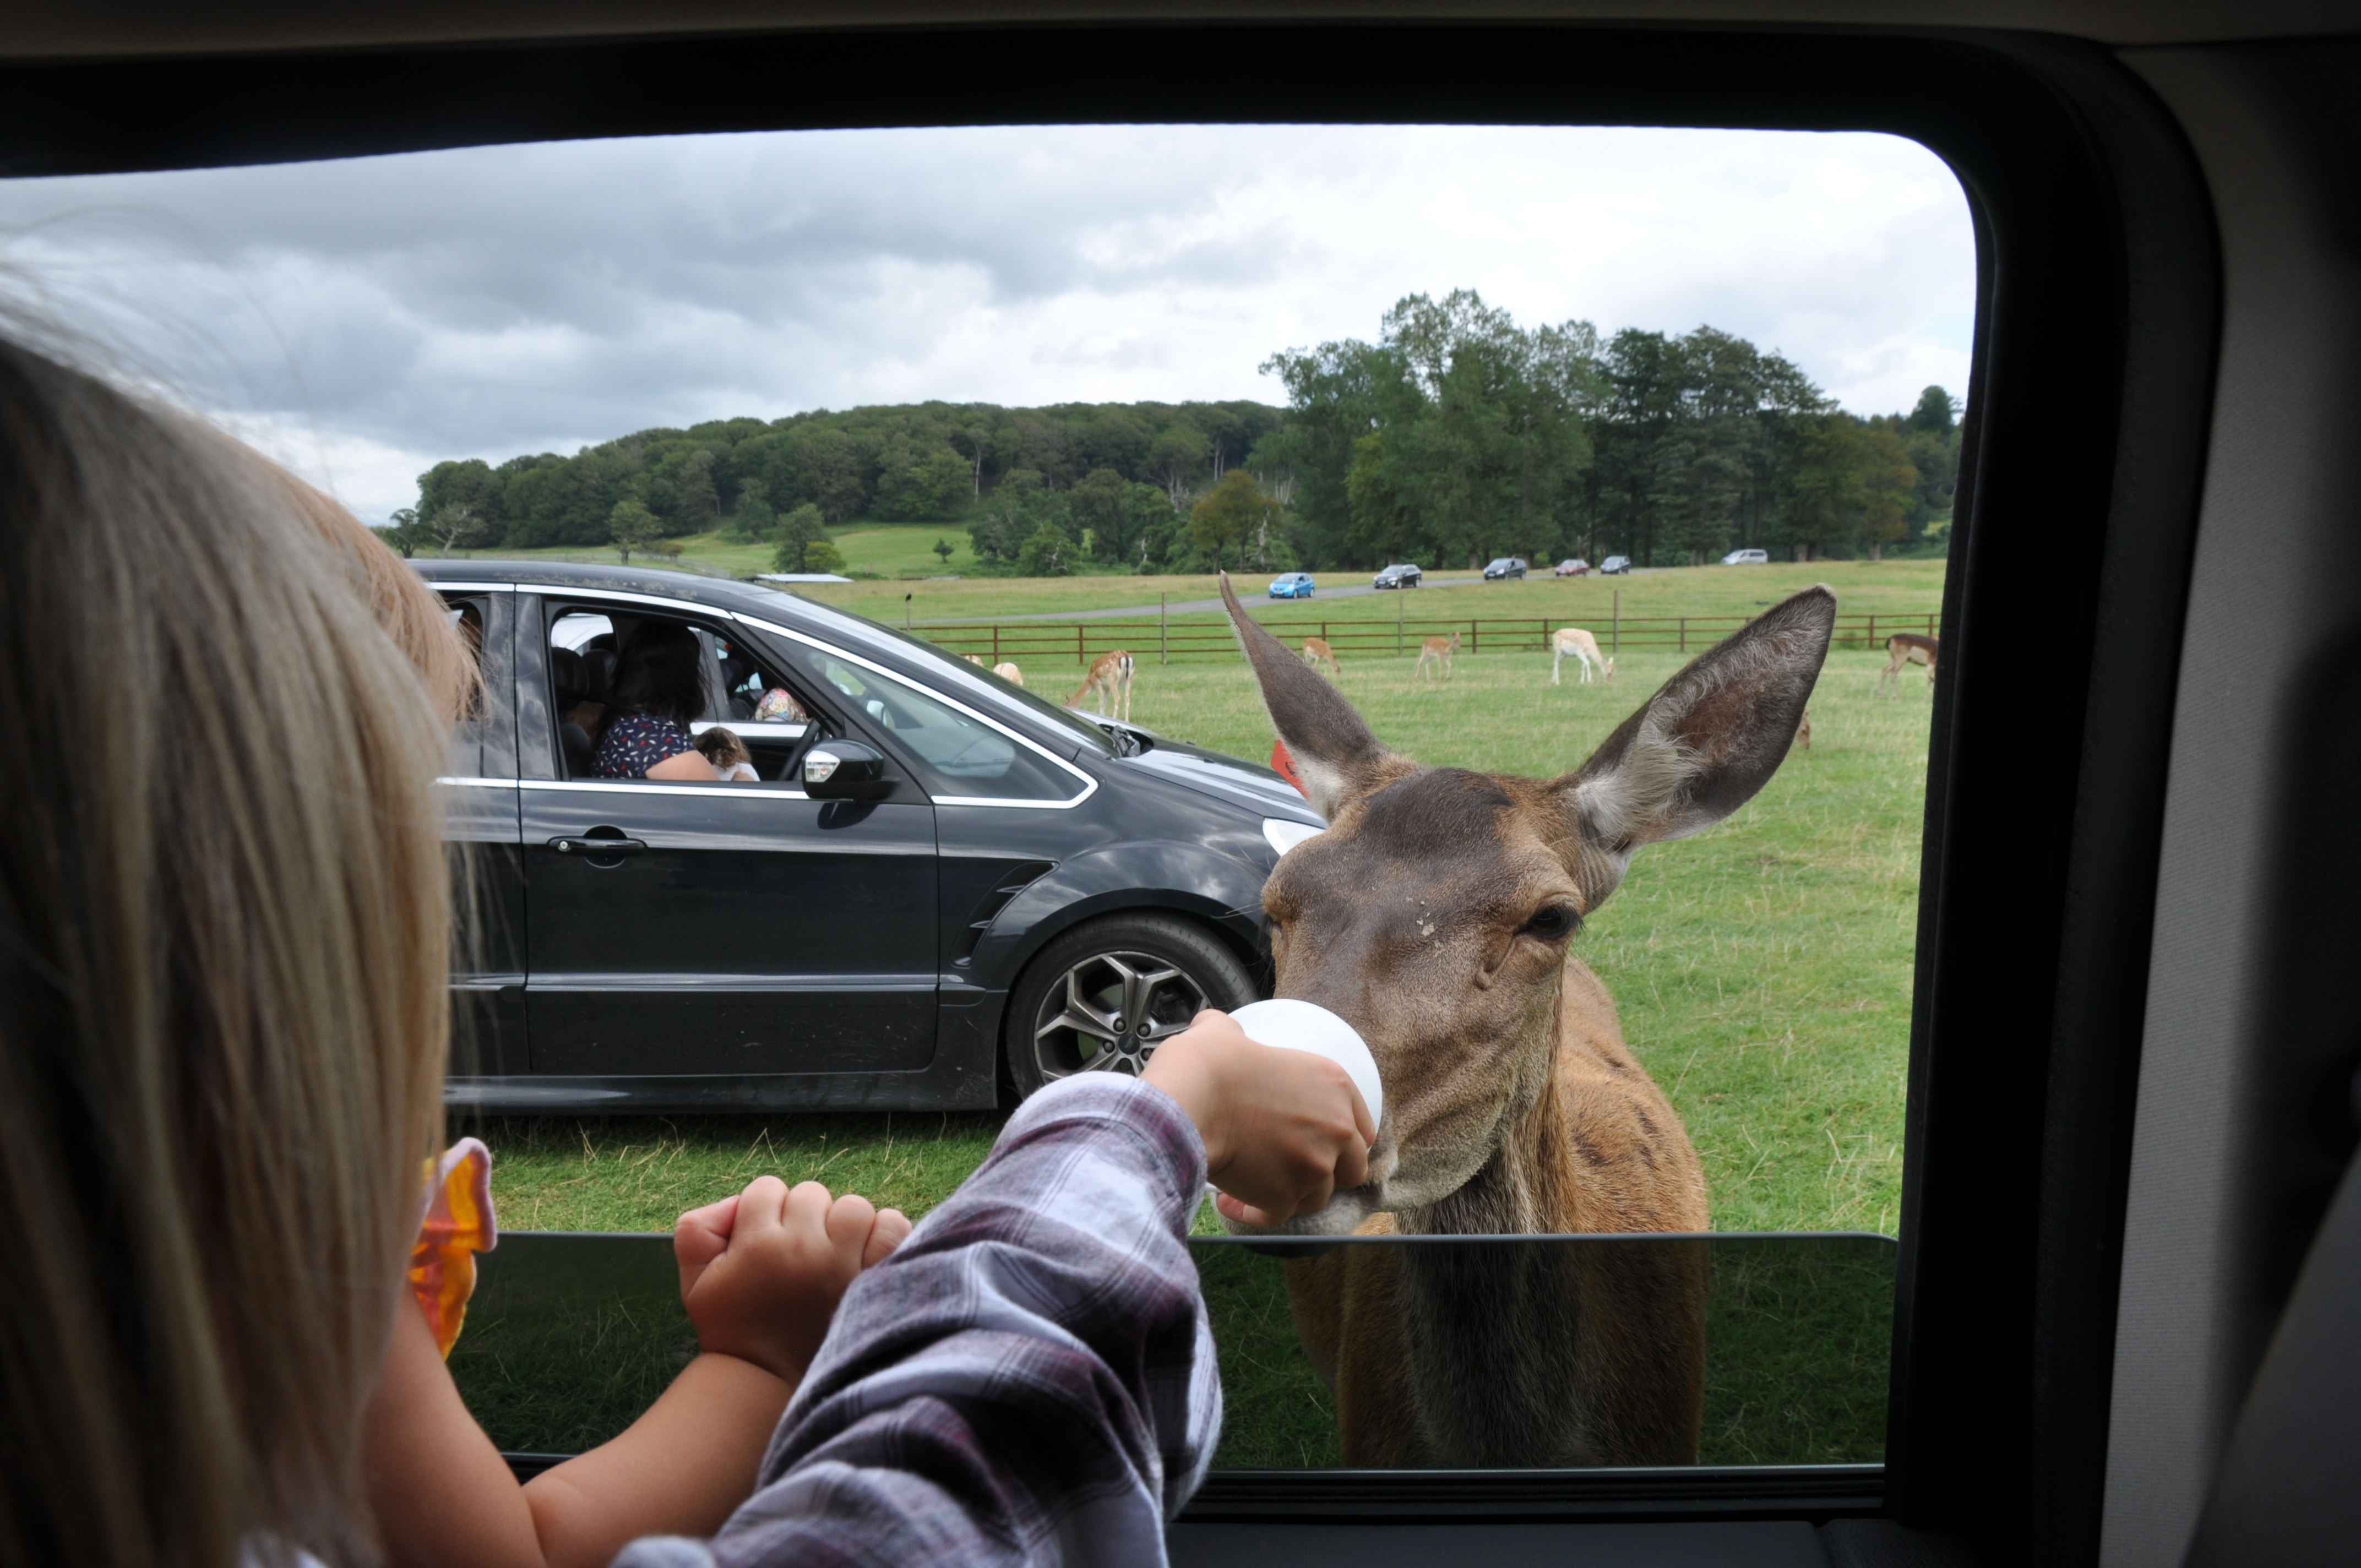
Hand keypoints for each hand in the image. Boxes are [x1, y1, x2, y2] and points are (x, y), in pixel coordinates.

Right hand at [674, 1178, 912, 1385]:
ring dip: (843, 1225)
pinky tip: (865, 1257)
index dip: (764, 1212)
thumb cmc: (733, 1330)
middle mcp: (802, 1248)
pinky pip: (892, 1226)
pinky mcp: (875, 1279)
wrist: (769, 1385)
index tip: (764, 1243)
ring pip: (852, 1206)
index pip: (766, 1189)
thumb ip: (697, 1230)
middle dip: (802, 1218)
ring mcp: (843, 1262)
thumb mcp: (695, 1282)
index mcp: (757, 1244)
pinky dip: (882, 1234)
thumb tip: (735, 1203)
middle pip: (810, 1194)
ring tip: (832, 1257)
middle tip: (797, 1257)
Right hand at [1140, 1009, 1373, 1226]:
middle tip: (1293, 1169)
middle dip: (1326, 1173)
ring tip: (1255, 1185)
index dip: (1342, 1141)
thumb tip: (1216, 1028)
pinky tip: (1230, 1204)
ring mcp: (1314, 1167)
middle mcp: (1335, 1129)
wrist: (1190, 1100)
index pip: (1362, 1128)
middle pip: (1353, 1169)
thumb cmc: (1209, 1065)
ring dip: (1290, 1195)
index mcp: (1335, 1085)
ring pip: (1316, 1198)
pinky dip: (1254, 1213)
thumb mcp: (1229, 1034)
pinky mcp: (1285, 1197)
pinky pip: (1276, 1217)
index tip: (1320, 1145)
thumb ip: (1235, 1032)